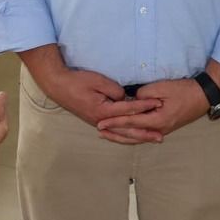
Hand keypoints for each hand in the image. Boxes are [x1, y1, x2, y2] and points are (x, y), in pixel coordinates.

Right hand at [35, 65, 160, 129]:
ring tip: (152, 139)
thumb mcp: (98, 81)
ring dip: (138, 136)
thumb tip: (126, 98)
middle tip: (161, 136)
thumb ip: (115, 90)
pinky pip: (115, 131)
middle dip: (145, 132)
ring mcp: (98, 123)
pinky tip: (134, 137)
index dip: (144, 106)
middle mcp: (102, 121)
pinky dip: (126, 135)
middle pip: (127, 129)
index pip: (129, 109)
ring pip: (121, 134)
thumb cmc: (78, 81)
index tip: (158, 104)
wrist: (59, 86)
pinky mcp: (96, 121)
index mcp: (103, 111)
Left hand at [95, 78, 210, 144]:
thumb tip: (131, 100)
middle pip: (132, 135)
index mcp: (157, 120)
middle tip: (99, 130)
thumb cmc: (183, 90)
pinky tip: (125, 134)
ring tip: (107, 135)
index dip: (114, 122)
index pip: (130, 122)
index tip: (101, 122)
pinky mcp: (163, 128)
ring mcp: (161, 131)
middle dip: (114, 132)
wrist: (202, 96)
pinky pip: (144, 135)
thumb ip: (142, 95)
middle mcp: (158, 130)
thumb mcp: (161, 87)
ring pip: (138, 138)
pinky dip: (132, 136)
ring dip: (122, 137)